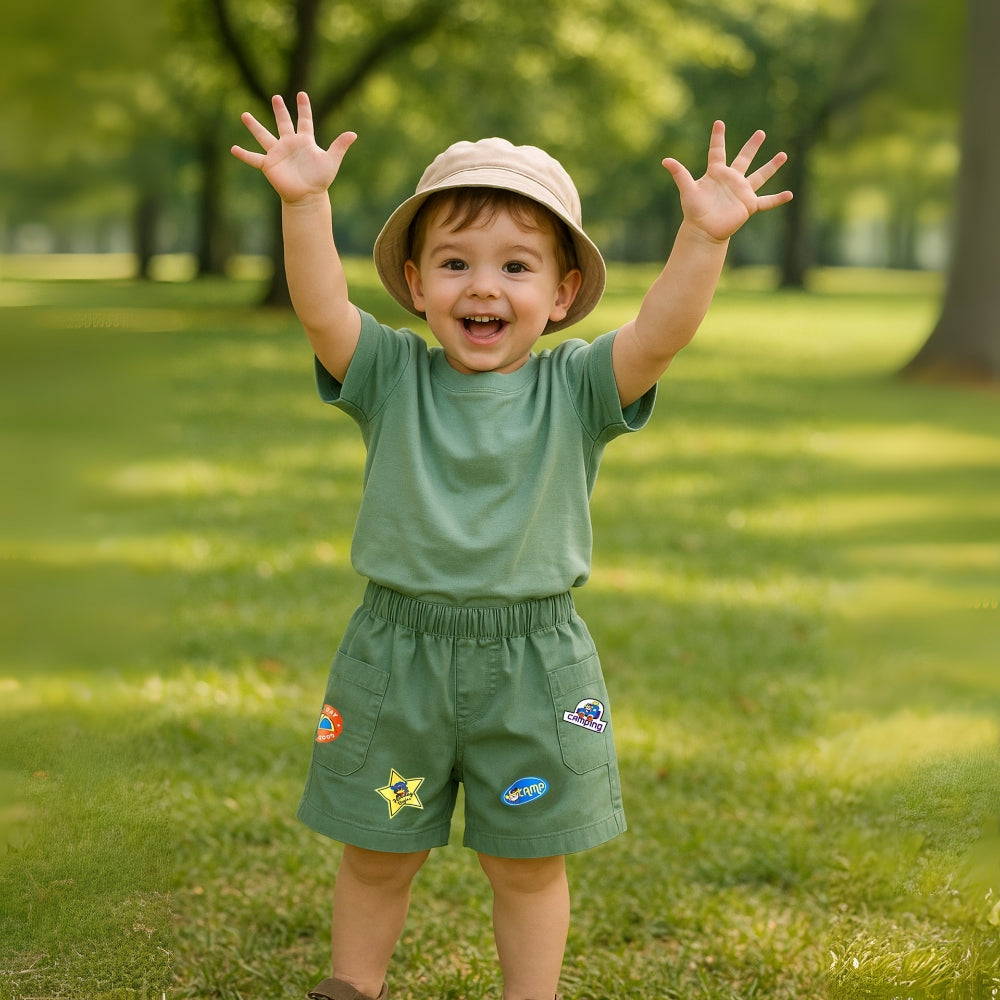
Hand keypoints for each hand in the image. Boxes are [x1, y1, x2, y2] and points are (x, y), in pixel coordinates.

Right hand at [231, 92, 356, 203]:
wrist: (307, 197)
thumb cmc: (320, 180)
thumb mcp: (331, 161)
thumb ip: (340, 146)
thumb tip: (353, 134)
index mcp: (305, 141)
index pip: (304, 121)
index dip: (304, 108)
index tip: (302, 94)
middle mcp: (290, 144)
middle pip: (283, 123)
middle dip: (280, 110)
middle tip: (276, 97)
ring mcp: (278, 154)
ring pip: (264, 136)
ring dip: (254, 126)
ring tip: (244, 115)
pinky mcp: (269, 165)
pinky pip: (254, 158)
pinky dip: (244, 154)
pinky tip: (233, 149)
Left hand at [662, 121, 791, 242]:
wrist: (703, 231)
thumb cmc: (694, 211)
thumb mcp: (687, 190)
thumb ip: (679, 174)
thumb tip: (665, 160)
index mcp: (716, 173)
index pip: (717, 151)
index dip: (717, 138)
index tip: (719, 122)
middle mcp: (731, 179)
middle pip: (744, 158)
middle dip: (752, 146)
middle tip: (760, 132)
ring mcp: (741, 192)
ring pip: (760, 176)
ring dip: (771, 166)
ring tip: (783, 155)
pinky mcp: (748, 205)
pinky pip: (766, 201)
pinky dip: (778, 199)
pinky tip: (790, 195)